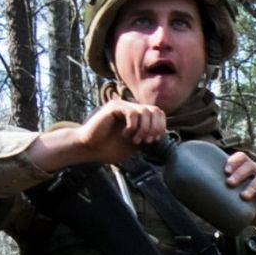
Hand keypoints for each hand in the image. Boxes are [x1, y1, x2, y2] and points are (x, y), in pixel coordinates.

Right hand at [26, 100, 167, 171]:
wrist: (91, 148)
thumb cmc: (110, 148)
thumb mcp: (135, 144)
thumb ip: (147, 137)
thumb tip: (164, 135)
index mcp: (138, 117)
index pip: (159, 113)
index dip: (160, 127)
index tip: (153, 141)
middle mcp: (131, 108)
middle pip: (155, 110)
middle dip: (155, 128)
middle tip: (147, 141)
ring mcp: (123, 106)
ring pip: (145, 111)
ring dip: (143, 129)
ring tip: (134, 140)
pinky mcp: (114, 107)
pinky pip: (133, 112)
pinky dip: (133, 126)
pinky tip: (125, 134)